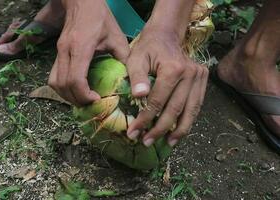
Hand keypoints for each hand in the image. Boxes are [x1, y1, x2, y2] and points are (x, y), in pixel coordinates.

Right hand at [48, 0, 129, 105]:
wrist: (81, 2)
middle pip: (63, 85)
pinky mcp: (56, 53)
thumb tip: (130, 80)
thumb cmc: (100, 18)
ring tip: (83, 99)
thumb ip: (123, 58)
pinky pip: (53, 76)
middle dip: (77, 99)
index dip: (84, 95)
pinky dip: (62, 88)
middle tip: (91, 104)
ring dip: (67, 96)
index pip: (75, 80)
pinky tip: (75, 89)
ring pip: (54, 83)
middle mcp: (65, 51)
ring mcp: (58, 52)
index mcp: (80, 48)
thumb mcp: (117, 37)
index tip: (96, 99)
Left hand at [126, 28, 208, 146]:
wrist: (166, 35)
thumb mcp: (135, 59)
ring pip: (191, 110)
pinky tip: (179, 131)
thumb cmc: (148, 48)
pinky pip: (197, 105)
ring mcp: (200, 77)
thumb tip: (138, 97)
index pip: (158, 101)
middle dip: (160, 129)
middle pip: (175, 109)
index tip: (133, 132)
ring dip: (179, 130)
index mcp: (173, 69)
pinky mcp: (204, 80)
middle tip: (146, 142)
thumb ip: (137, 78)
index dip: (145, 119)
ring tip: (167, 143)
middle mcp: (191, 74)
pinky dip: (188, 120)